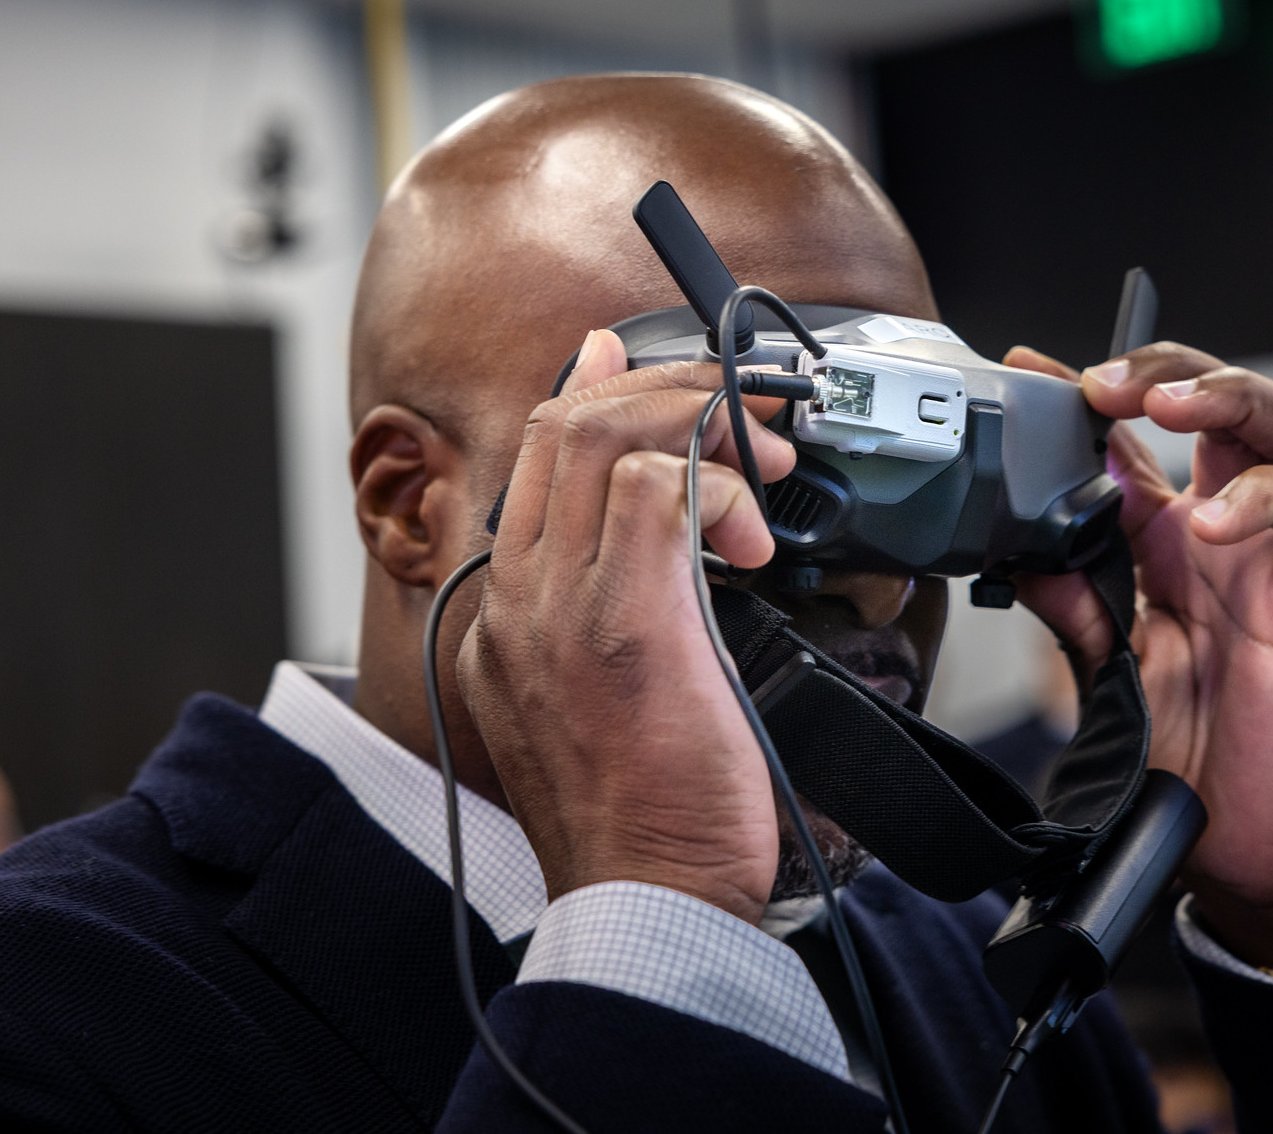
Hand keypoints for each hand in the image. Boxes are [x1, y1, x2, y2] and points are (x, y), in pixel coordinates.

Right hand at [457, 331, 796, 924]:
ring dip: (700, 422)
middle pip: (563, 424)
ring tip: (764, 465)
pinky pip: (659, 488)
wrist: (647, 905)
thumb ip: (624, 611)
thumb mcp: (614, 704)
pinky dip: (720, 486)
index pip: (534, 459)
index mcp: (508, 619)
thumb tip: (677, 537)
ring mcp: (560, 608)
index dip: (595, 394)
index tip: (638, 367)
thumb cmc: (652, 817)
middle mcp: (517, 601)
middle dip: (666, 391)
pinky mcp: (624, 620)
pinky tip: (756, 540)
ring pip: (602, 434)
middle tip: (746, 420)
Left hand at [1006, 342, 1272, 965]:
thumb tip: (1019, 547)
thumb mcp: (1105, 667)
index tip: (1026, 371)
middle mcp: (1224, 532)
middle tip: (1106, 381)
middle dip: (1168, 369)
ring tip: (1168, 403)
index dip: (1086, 396)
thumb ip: (1071, 602)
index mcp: (1165, 541)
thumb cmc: (1185, 753)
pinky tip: (1214, 518)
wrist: (1238, 839)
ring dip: (1231, 396)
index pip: (1133, 439)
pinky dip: (1271, 495)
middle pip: (1224, 403)